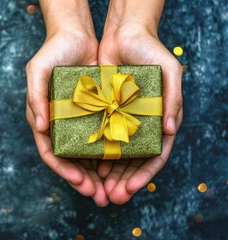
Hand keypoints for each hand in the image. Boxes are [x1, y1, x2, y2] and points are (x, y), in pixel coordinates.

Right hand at [26, 1, 110, 205]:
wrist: (76, 36)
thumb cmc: (52, 52)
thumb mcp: (37, 70)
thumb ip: (36, 97)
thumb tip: (40, 127)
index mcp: (43, 120)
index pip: (49, 152)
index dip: (63, 169)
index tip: (79, 182)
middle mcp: (59, 125)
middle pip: (69, 160)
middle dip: (83, 180)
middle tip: (98, 196)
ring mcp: (77, 121)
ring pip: (86, 155)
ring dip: (97, 174)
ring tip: (111, 189)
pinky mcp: (94, 114)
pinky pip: (101, 138)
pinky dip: (108, 154)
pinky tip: (120, 165)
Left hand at [97, 21, 182, 203]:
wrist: (123, 35)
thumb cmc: (151, 52)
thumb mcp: (169, 72)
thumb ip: (172, 101)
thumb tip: (170, 131)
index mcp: (160, 122)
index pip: (154, 157)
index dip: (142, 176)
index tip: (129, 190)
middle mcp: (140, 126)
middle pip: (132, 163)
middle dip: (121, 182)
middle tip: (108, 198)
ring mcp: (120, 122)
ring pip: (113, 156)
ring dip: (106, 175)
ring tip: (95, 189)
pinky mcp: (103, 114)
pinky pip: (98, 139)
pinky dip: (93, 155)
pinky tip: (86, 167)